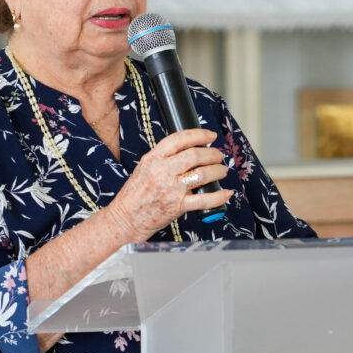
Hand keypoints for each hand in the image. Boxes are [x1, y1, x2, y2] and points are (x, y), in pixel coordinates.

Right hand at [108, 128, 231, 241]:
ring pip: (202, 174)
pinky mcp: (178, 206)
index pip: (179, 139)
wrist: (126, 218)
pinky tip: (226, 192)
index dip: (198, 135)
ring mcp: (172, 189)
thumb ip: (164, 158)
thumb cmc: (134, 194)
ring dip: (217, 171)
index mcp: (154, 158)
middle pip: (195, 155)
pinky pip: (204, 200)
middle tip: (218, 155)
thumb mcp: (145, 167)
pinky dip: (219, 196)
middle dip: (212, 154)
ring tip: (222, 171)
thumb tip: (189, 150)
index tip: (210, 136)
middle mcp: (163, 171)